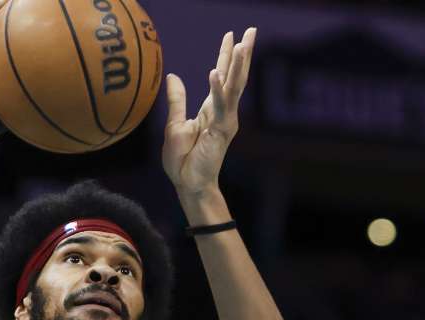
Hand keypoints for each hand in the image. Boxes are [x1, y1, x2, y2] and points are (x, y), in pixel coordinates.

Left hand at [163, 28, 256, 198]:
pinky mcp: (221, 131)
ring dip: (237, 66)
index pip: (223, 76)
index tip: (232, 35)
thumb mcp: (174, 124)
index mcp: (212, 109)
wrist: (188, 184)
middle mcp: (223, 112)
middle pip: (236, 77)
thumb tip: (173, 76)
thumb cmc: (182, 160)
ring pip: (233, 88)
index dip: (227, 55)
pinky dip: (217, 89)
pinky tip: (215, 72)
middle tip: (252, 30)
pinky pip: (219, 107)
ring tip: (241, 44)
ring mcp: (225, 121)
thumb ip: (177, 99)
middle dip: (243, 53)